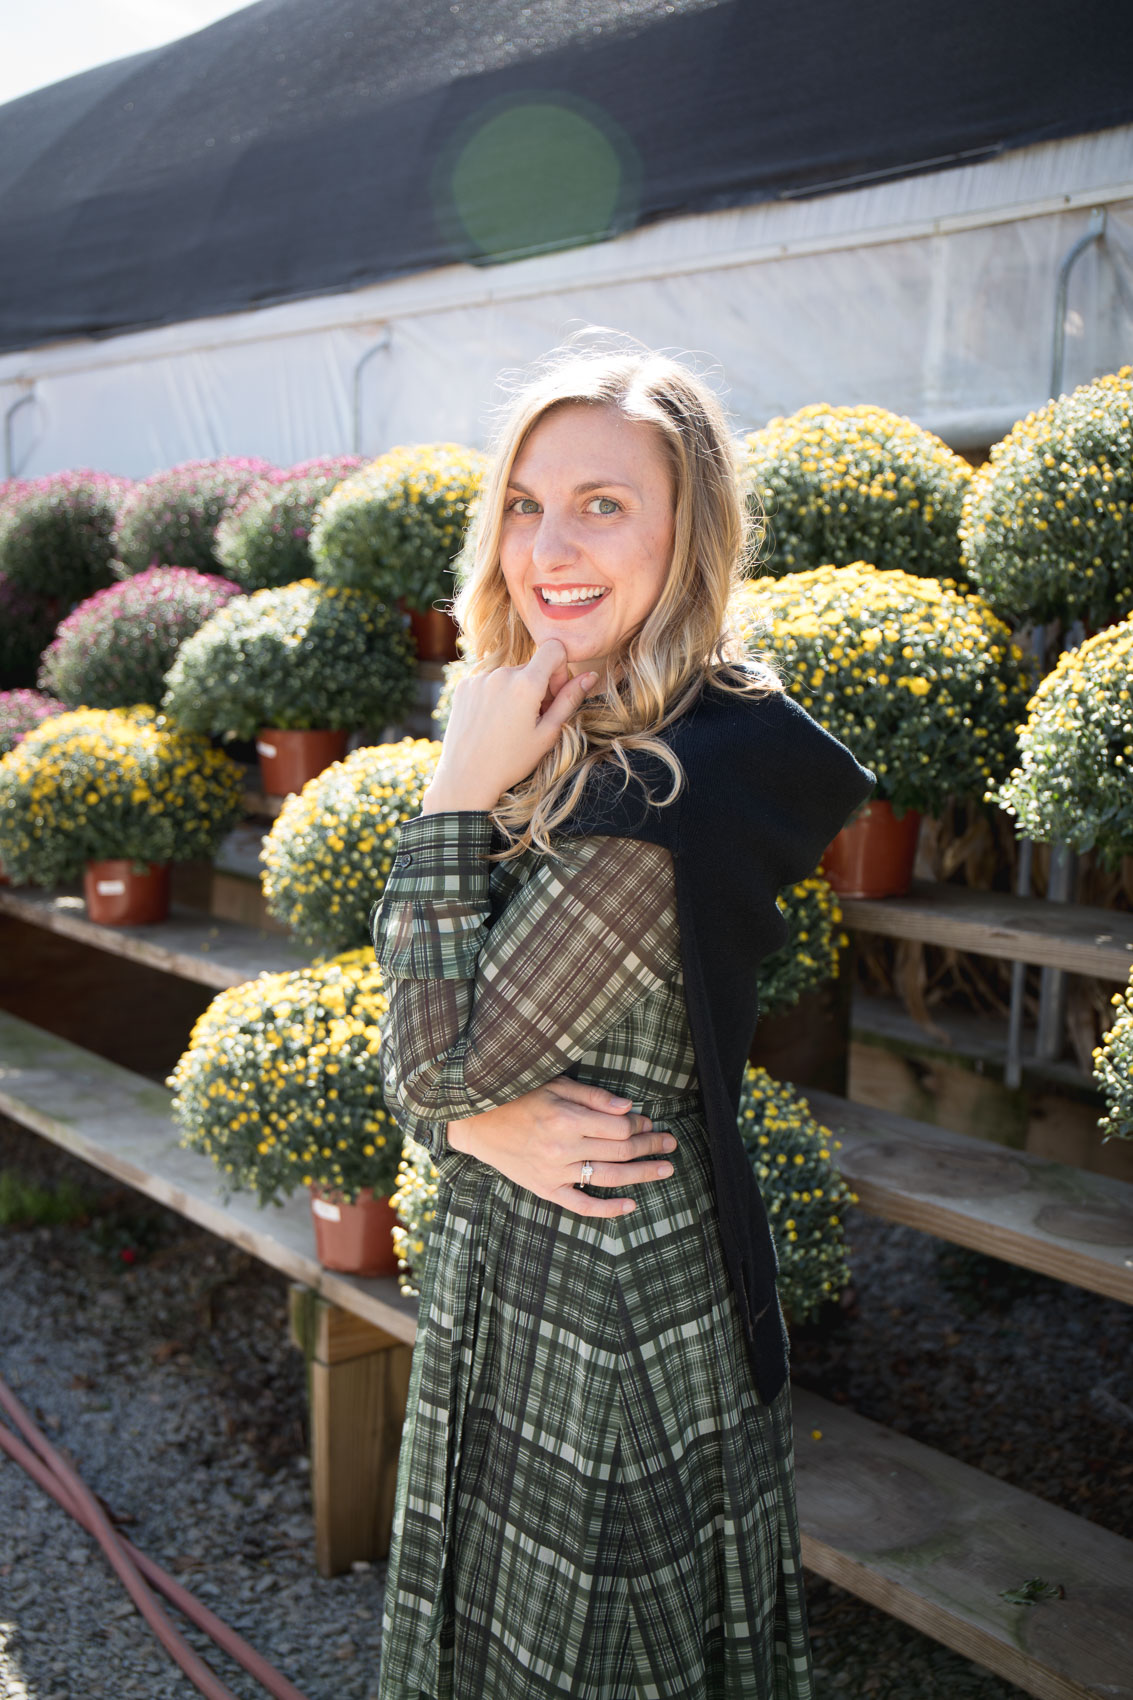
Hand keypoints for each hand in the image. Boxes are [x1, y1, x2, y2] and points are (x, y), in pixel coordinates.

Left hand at [422, 641, 597, 813]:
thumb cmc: (511, 761)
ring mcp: (479, 678)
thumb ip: (569, 700)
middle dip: (539, 686)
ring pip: (510, 674)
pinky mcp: (464, 686)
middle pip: (532, 665)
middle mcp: (500, 674)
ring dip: (517, 691)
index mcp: (525, 684)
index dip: (560, 670)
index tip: (553, 695)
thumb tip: (590, 675)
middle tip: (533, 719)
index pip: (553, 649)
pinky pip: (489, 680)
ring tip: (511, 723)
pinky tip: (492, 721)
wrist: (466, 778)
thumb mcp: (547, 733)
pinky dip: (497, 694)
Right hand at [446, 1075, 677, 1217]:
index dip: (640, 1124)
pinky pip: (581, 1206)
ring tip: (665, 1170)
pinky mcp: (546, 1190)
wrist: (478, 1123)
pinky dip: (607, 1209)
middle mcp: (563, 1148)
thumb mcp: (555, 1086)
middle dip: (650, 1146)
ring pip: (608, 1177)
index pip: (618, 1126)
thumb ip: (593, 1097)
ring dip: (641, 1175)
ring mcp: (555, 1173)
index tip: (650, 1121)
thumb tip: (629, 1107)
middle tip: (670, 1144)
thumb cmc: (519, 1098)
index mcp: (566, 1118)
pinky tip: (630, 1206)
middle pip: (620, 1151)